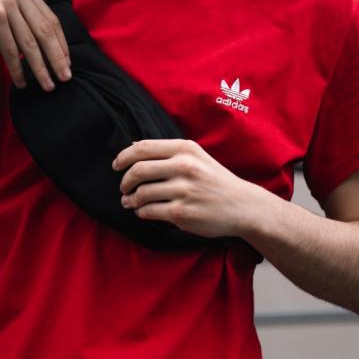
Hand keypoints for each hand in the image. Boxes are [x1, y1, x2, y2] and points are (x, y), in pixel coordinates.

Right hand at [0, 0, 70, 90]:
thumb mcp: (11, 29)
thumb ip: (32, 35)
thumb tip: (60, 58)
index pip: (51, 21)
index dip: (61, 45)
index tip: (68, 64)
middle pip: (45, 31)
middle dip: (56, 58)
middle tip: (65, 78)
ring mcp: (5, 2)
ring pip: (30, 43)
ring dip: (40, 68)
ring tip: (48, 85)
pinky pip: (12, 50)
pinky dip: (18, 69)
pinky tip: (22, 83)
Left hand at [113, 139, 261, 238]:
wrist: (242, 205)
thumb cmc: (214, 180)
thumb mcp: (195, 157)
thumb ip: (167, 152)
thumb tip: (133, 146)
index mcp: (185, 149)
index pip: (142, 148)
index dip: (123, 157)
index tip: (116, 165)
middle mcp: (184, 166)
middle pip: (138, 170)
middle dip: (124, 181)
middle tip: (123, 188)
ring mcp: (183, 190)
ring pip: (141, 193)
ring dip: (130, 199)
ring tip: (130, 202)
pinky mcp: (182, 212)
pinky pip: (149, 211)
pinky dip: (141, 212)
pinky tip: (143, 211)